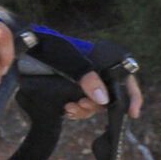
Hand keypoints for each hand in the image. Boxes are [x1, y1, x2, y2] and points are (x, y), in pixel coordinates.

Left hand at [27, 25, 142, 121]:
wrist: (28, 46)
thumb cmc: (52, 46)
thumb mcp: (72, 60)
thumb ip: (88, 78)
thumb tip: (103, 100)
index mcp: (106, 63)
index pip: (127, 81)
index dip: (132, 98)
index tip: (132, 113)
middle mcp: (98, 73)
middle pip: (109, 97)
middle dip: (98, 106)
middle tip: (83, 105)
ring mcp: (85, 82)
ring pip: (94, 103)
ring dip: (85, 109)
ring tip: (71, 108)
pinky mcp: (71, 89)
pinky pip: (80, 105)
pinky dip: (76, 110)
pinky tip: (67, 110)